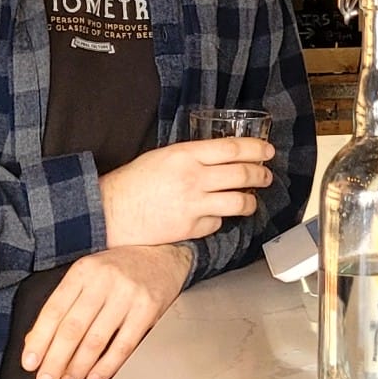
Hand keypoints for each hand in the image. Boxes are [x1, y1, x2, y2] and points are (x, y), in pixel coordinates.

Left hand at [22, 245, 191, 378]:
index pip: (54, 309)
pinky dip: (107, 366)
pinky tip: (94, 378)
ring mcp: (127, 294)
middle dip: (55, 360)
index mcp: (83, 271)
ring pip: (96, 339)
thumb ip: (63, 305)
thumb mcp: (87, 277)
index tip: (29, 363)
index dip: (39, 339)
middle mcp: (103, 279)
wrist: (163, 254)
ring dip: (78, 366)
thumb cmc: (118, 270)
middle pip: (73, 327)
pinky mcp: (148, 309)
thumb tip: (34, 343)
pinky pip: (123, 345)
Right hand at [99, 137, 274, 247]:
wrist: (110, 212)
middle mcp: (194, 178)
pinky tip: (216, 216)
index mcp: (186, 155)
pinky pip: (217, 224)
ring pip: (238, 203)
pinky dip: (219, 220)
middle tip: (266, 175)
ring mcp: (193, 206)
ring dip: (250, 201)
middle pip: (242, 175)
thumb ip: (192, 156)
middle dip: (261, 175)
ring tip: (251, 200)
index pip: (233, 148)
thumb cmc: (133, 182)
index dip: (256, 149)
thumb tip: (220, 157)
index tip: (267, 151)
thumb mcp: (164, 156)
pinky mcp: (189, 229)